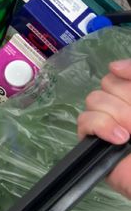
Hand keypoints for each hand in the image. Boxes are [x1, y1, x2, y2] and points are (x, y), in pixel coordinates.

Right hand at [77, 59, 130, 198]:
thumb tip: (114, 66)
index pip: (121, 72)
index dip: (126, 72)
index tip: (127, 77)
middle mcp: (124, 107)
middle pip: (108, 82)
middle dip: (125, 97)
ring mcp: (108, 125)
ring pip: (94, 99)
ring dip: (116, 113)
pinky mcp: (94, 144)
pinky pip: (84, 121)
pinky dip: (101, 126)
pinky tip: (120, 140)